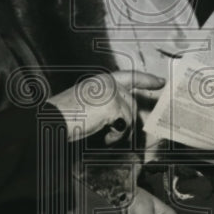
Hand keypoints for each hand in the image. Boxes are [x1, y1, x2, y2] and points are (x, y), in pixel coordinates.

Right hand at [48, 70, 164, 141]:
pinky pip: (125, 126)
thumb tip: (124, 117)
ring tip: (102, 136)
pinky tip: (103, 137)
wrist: (52, 120)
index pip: (129, 76)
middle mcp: (108, 83)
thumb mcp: (87, 104)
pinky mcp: (113, 106)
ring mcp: (112, 93)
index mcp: (101, 81)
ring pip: (130, 117)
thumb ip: (105, 104)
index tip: (160, 82)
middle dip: (127, 123)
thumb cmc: (64, 117)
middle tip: (112, 136)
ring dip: (119, 132)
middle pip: (131, 105)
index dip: (146, 79)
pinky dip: (116, 136)